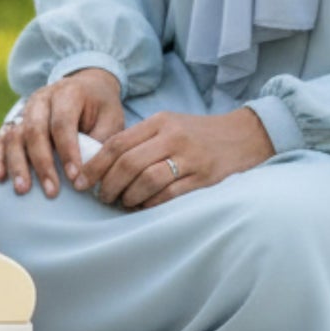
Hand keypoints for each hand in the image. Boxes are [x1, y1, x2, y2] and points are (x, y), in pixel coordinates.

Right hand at [0, 68, 123, 198]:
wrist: (87, 86)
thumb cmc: (101, 108)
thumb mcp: (112, 119)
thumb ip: (101, 143)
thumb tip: (89, 175)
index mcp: (68, 93)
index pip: (62, 123)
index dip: (67, 151)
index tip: (75, 178)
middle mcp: (42, 98)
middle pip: (34, 130)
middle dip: (42, 163)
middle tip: (51, 191)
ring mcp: (26, 108)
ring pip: (15, 135)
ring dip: (17, 163)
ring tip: (23, 189)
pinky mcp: (16, 119)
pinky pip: (2, 137)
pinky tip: (0, 176)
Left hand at [83, 106, 274, 209]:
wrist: (246, 136)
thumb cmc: (198, 134)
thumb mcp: (169, 125)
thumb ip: (140, 139)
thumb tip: (103, 163)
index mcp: (159, 122)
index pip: (117, 143)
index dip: (95, 165)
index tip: (83, 180)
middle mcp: (173, 137)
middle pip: (127, 163)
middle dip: (108, 184)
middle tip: (101, 197)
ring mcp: (190, 158)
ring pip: (147, 180)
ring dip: (128, 196)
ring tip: (122, 202)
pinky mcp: (206, 179)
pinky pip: (170, 195)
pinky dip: (151, 204)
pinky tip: (144, 208)